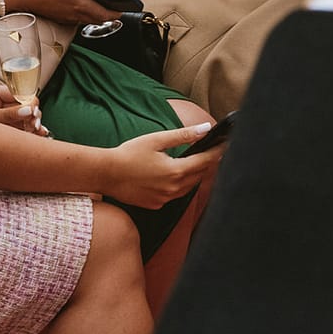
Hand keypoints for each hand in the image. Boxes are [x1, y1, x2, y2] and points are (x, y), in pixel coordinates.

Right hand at [0, 0, 119, 26]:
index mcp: (80, 3)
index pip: (105, 13)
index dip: (117, 12)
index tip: (124, 8)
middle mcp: (76, 14)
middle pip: (99, 18)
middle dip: (109, 13)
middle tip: (116, 5)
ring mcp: (68, 17)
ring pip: (89, 19)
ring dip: (98, 14)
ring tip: (103, 3)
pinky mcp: (61, 17)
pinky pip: (79, 18)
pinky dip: (86, 13)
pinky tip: (84, 2)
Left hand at [0, 83, 46, 134]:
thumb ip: (9, 115)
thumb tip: (30, 110)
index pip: (18, 94)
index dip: (29, 104)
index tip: (34, 116)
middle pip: (22, 105)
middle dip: (32, 116)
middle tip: (37, 128)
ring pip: (20, 117)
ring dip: (31, 125)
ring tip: (41, 134)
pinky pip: (15, 126)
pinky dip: (25, 131)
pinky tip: (37, 136)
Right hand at [105, 122, 220, 207]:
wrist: (106, 174)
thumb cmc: (129, 154)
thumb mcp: (157, 140)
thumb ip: (184, 135)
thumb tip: (206, 129)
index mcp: (176, 171)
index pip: (206, 161)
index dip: (217, 152)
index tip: (226, 144)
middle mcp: (173, 188)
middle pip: (199, 175)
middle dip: (207, 163)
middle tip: (213, 151)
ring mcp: (165, 199)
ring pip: (188, 187)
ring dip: (195, 175)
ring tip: (197, 162)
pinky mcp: (156, 204)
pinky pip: (175, 195)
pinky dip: (179, 186)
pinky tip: (175, 177)